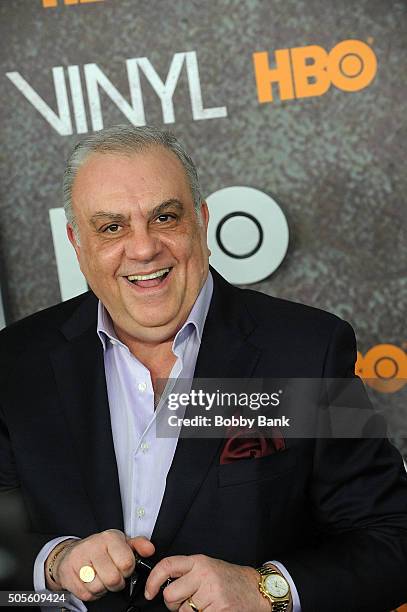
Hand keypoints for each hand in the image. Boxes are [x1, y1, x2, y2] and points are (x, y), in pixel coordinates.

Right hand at [46, 529, 154, 601]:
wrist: (71, 553)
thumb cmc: (100, 549)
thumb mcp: (121, 542)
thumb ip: (139, 545)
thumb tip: (150, 550)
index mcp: (110, 537)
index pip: (127, 563)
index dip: (128, 570)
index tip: (124, 567)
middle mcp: (93, 546)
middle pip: (113, 579)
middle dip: (116, 582)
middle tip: (112, 576)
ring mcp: (79, 559)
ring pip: (98, 587)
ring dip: (102, 588)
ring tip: (100, 577)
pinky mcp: (68, 573)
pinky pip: (86, 594)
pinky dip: (90, 593)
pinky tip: (90, 581)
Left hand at [144, 554, 270, 610]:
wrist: (256, 589)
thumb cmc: (230, 579)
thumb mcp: (207, 568)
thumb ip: (187, 573)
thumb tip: (162, 586)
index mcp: (198, 562)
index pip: (167, 565)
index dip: (153, 580)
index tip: (150, 591)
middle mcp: (203, 574)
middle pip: (170, 595)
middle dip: (175, 604)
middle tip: (187, 602)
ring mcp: (211, 593)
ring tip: (204, 606)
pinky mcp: (219, 609)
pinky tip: (212, 610)